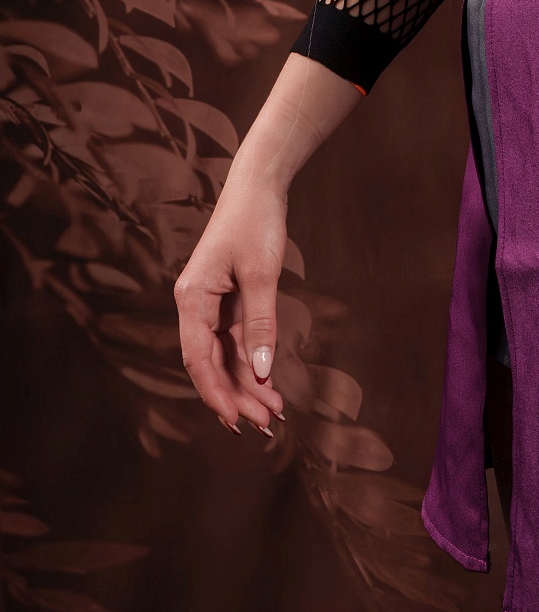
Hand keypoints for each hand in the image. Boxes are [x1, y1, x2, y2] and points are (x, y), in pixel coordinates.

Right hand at [175, 172, 290, 436]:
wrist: (258, 186)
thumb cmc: (256, 223)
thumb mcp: (262, 273)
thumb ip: (261, 323)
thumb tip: (262, 372)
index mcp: (192, 299)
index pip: (198, 359)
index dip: (215, 392)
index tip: (236, 420)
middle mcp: (195, 306)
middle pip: (211, 363)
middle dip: (237, 396)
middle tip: (266, 424)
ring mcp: (210, 305)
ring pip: (225, 357)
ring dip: (247, 385)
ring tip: (274, 413)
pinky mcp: (227, 301)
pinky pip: (236, 342)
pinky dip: (252, 363)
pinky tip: (269, 385)